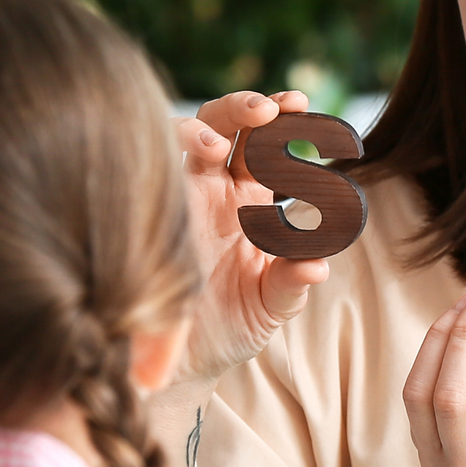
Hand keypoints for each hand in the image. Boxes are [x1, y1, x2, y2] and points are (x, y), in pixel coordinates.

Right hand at [174, 91, 331, 378]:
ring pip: (181, 138)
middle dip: (244, 107)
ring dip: (199, 130)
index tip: (301, 104)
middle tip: (269, 110)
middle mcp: (212, 189)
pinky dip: (159, 162)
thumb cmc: (230, 327)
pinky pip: (146, 172)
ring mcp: (176, 198)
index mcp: (248, 199)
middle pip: (224, 124)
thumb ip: (293, 282)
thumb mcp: (270, 306)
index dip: (282, 118)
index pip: (265, 143)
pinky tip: (178, 174)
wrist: (181, 362)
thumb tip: (319, 264)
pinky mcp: (147, 214)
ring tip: (216, 147)